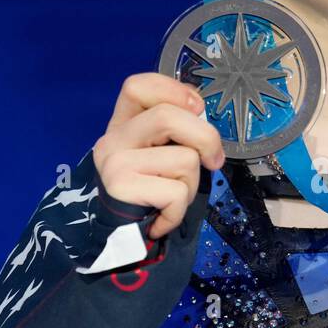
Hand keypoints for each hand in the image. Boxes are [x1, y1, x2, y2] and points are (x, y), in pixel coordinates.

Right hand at [92, 73, 224, 240]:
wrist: (119, 242)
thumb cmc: (148, 196)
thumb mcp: (159, 157)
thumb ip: (175, 132)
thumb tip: (202, 114)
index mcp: (123, 125)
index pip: (138, 86)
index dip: (172, 89)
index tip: (197, 108)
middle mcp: (112, 139)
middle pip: (168, 116)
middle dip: (205, 138)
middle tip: (214, 161)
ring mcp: (114, 162)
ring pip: (183, 158)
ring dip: (192, 184)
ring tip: (173, 197)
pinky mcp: (121, 188)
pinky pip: (176, 192)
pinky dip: (179, 210)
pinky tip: (163, 217)